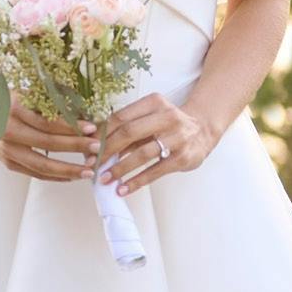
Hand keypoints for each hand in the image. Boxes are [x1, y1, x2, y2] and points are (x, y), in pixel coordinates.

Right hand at [0, 80, 99, 181]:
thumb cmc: (7, 99)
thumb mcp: (26, 93)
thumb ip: (50, 102)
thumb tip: (84, 112)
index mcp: (13, 108)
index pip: (47, 121)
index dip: (71, 126)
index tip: (92, 127)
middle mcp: (8, 131)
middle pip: (47, 144)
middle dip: (75, 147)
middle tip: (96, 148)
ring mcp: (7, 150)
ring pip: (42, 165)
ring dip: (68, 169)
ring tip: (88, 171)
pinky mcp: (8, 163)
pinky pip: (35, 173)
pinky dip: (55, 176)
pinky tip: (72, 176)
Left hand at [94, 94, 214, 196]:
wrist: (203, 131)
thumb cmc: (168, 125)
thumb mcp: (150, 117)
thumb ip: (126, 127)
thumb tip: (94, 143)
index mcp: (154, 102)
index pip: (121, 117)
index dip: (101, 133)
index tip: (88, 147)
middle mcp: (167, 117)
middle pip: (129, 133)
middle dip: (107, 150)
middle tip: (92, 164)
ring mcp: (177, 137)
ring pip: (142, 154)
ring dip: (120, 168)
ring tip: (105, 179)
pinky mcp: (182, 157)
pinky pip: (155, 171)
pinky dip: (137, 181)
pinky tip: (123, 189)